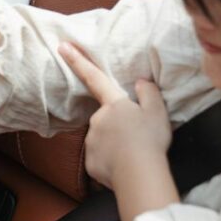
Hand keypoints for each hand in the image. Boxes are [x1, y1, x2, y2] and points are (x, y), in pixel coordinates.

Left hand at [59, 42, 170, 187]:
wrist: (139, 175)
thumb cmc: (150, 140)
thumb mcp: (157, 111)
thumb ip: (149, 93)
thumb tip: (141, 83)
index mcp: (114, 104)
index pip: (94, 77)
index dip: (78, 60)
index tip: (62, 46)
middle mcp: (98, 120)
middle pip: (107, 118)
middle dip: (118, 125)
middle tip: (138, 138)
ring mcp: (91, 141)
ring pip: (104, 139)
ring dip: (116, 144)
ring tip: (134, 155)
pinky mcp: (90, 162)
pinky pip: (101, 159)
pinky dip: (111, 162)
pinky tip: (125, 167)